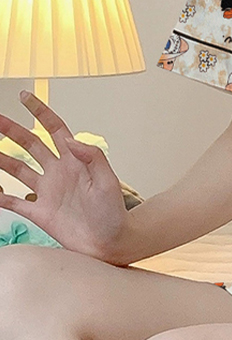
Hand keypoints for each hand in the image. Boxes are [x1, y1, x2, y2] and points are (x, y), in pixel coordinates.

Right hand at [0, 91, 128, 261]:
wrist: (110, 242)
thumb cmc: (113, 211)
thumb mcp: (107, 181)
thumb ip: (93, 158)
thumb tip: (71, 140)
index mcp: (75, 160)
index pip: (54, 129)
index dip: (40, 112)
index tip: (24, 97)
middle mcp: (58, 171)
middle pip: (31, 144)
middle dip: (12, 131)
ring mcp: (47, 191)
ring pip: (18, 169)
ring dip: (1, 159)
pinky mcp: (39, 212)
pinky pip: (14, 201)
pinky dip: (0, 196)